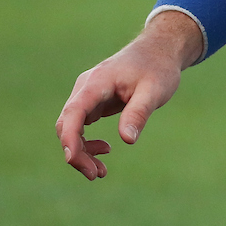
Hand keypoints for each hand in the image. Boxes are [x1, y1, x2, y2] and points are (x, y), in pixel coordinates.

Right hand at [55, 11, 203, 179]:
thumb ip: (138, 113)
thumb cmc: (157, 68)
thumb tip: (126, 140)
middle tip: (97, 175)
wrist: (159, 50)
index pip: (74, 112)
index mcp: (97, 83)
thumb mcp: (153, 91)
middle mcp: (86, 88)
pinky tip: (105, 150)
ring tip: (101, 171)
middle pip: (67, 124)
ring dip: (81, 151)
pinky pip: (81, 125)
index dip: (69, 137)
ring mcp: (87, 94)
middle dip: (76, 153)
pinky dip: (87, 142)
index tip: (72, 159)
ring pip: (71, 127)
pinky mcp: (93, 100)